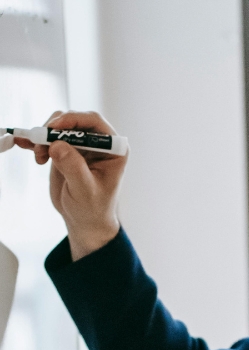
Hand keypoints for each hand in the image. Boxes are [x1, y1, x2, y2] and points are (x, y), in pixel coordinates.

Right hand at [16, 111, 126, 260]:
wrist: (84, 220)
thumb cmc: (92, 208)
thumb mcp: (85, 191)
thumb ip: (74, 168)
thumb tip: (58, 145)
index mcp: (114, 150)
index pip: (94, 122)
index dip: (73, 120)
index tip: (53, 128)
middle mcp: (100, 143)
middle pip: (74, 120)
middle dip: (54, 128)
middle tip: (41, 145)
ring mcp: (82, 145)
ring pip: (58, 125)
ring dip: (44, 136)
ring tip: (40, 157)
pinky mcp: (66, 149)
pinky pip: (48, 136)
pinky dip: (35, 139)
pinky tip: (24, 144)